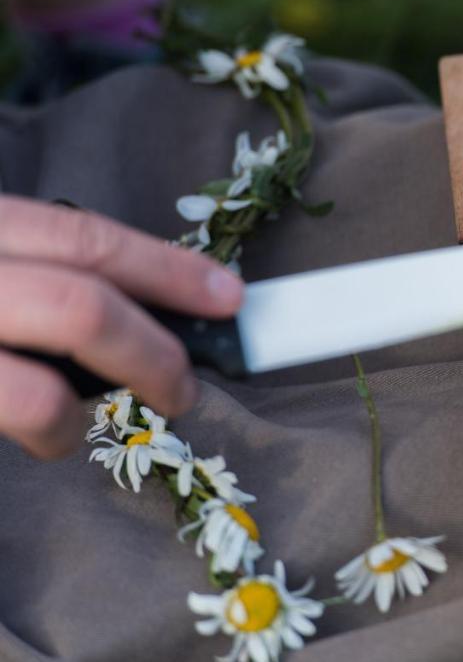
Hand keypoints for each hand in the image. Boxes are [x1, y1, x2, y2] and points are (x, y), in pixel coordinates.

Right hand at [0, 197, 242, 458]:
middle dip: (155, 354)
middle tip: (183, 390)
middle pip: (85, 307)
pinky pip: (19, 411)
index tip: (230, 297)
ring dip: (94, 407)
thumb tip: (156, 308)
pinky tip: (47, 435)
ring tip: (82, 425)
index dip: (169, 270)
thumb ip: (49, 271)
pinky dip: (50, 432)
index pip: (87, 239)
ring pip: (46, 381)